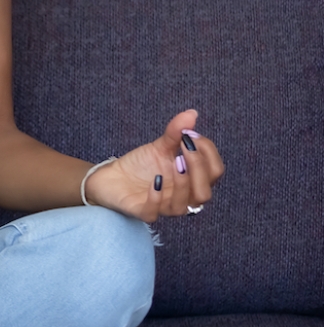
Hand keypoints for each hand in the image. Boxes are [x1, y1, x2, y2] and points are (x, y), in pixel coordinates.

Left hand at [85, 109, 224, 221]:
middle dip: (199, 169)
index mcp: (193, 180)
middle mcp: (183, 196)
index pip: (215, 171)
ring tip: (174, 162)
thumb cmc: (141, 164)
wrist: (111, 176)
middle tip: (185, 147)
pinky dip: (157, 197)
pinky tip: (155, 180)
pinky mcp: (143, 212)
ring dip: (183, 184)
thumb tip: (192, 113)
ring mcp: (164, 207)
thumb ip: (176, 132)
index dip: (208, 153)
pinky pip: (154, 213)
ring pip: (185, 206)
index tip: (191, 134)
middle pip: (205, 192)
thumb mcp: (160, 146)